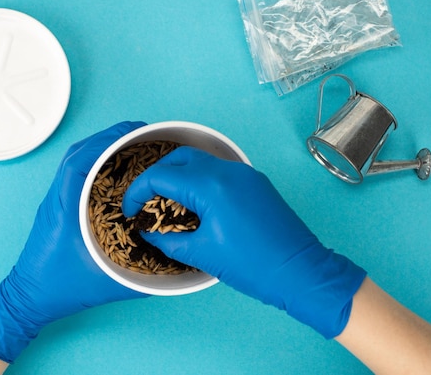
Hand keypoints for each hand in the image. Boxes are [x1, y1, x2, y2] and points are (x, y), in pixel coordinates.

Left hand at [0, 121, 147, 362]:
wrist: (28, 299)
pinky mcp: (57, 206)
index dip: (107, 141)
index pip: (80, 162)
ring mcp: (55, 201)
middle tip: (139, 132)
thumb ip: (141, 277)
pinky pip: (74, 172)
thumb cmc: (60, 289)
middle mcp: (57, 198)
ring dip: (100, 146)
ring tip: (128, 143)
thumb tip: (173, 263)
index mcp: (65, 210)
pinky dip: (93, 161)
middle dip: (108, 137)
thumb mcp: (107, 283)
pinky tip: (113, 167)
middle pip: (78, 153)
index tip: (133, 132)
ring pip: (74, 160)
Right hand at [122, 146, 365, 337]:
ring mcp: (245, 173)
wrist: (301, 271)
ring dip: (179, 176)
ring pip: (200, 161)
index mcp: (211, 185)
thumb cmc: (252, 266)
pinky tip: (196, 204)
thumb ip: (169, 239)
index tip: (130, 212)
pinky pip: (219, 171)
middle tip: (146, 202)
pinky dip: (200, 180)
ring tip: (168, 204)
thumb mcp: (203, 253)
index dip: (137, 193)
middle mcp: (227, 170)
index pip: (161, 176)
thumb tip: (149, 232)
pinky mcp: (255, 181)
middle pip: (179, 159)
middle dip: (156, 177)